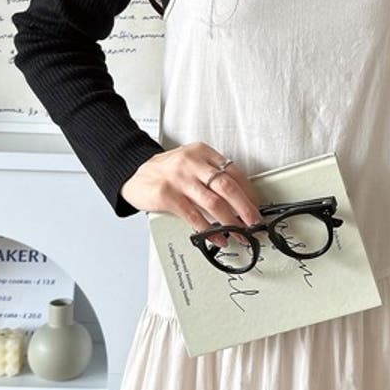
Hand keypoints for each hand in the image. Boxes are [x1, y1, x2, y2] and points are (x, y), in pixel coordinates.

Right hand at [120, 142, 262, 245]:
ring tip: (239, 234)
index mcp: (202, 152)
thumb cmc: (166, 171)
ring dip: (230, 222)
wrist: (133, 174)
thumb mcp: (191, 163)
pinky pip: (194, 216)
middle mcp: (192, 162)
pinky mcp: (166, 195)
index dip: (249, 193)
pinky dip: (208, 230)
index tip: (256, 208)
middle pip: (228, 187)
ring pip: (214, 203)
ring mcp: (178, 178)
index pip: (234, 172)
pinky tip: (216, 237)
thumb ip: (211, 175)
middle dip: (245, 209)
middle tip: (254, 224)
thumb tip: (241, 200)